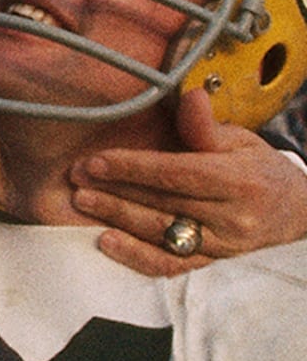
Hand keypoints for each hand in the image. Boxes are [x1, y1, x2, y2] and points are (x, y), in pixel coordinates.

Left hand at [70, 88, 306, 275]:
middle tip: (76, 179)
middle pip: (164, 203)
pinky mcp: (213, 263)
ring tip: (84, 202)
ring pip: (162, 234)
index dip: (133, 167)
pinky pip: (171, 265)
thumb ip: (206, 126)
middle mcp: (233, 217)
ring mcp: (223, 245)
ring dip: (118, 218)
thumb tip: (190, 96)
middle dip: (115, 190)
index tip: (96, 160)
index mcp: (239, 181)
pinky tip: (107, 242)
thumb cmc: (258, 169)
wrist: (296, 212)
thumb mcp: (240, 140)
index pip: (177, 173)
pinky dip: (137, 256)